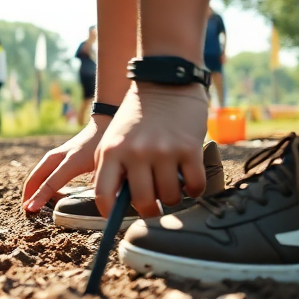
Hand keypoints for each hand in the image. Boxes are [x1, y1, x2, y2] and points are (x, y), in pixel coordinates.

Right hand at [22, 115, 109, 212]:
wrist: (103, 126)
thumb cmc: (106, 149)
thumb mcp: (106, 168)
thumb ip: (99, 186)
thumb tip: (94, 204)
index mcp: (72, 161)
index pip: (51, 182)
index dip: (40, 197)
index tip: (31, 209)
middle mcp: (60, 156)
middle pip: (37, 176)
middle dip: (29, 192)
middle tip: (26, 210)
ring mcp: (56, 154)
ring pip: (37, 172)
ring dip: (31, 187)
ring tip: (29, 203)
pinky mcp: (56, 155)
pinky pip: (42, 170)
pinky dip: (37, 181)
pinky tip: (38, 191)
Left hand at [93, 82, 208, 218]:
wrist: (164, 81)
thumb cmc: (138, 115)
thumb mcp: (115, 138)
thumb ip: (114, 168)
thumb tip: (120, 205)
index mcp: (110, 151)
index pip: (104, 195)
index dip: (110, 213)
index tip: (117, 216)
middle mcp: (135, 153)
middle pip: (142, 203)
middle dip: (149, 210)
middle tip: (154, 204)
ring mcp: (163, 151)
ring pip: (170, 197)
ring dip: (172, 198)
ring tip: (171, 185)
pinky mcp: (189, 148)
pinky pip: (194, 186)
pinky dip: (194, 190)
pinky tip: (190, 182)